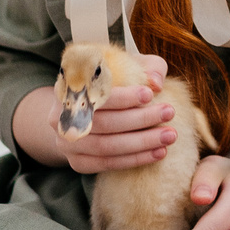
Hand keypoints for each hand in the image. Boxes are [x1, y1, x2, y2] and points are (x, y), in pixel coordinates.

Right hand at [15, 57, 176, 172]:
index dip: (122, 96)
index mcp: (69, 85)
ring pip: (105, 146)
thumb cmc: (115, 82)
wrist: (86, 110)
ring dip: (141, 143)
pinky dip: (134, 160)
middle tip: (169, 113)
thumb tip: (156, 83)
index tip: (150, 94)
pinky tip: (159, 153)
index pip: (93, 93)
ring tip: (169, 136)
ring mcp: (66, 141)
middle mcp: (59, 115)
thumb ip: (146, 67)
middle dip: (139, 119)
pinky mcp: (76, 162)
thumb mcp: (129, 66)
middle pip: (101, 122)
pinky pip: (106, 164)